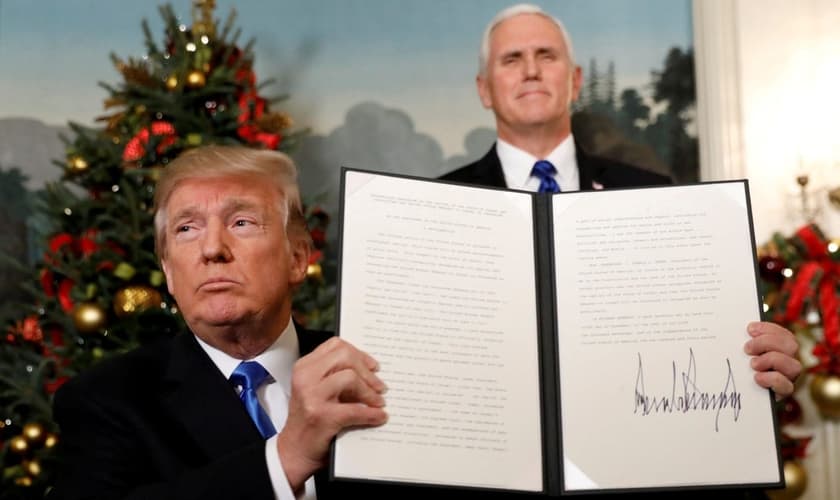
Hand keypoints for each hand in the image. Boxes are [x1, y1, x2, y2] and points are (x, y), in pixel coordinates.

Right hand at [276, 337, 386, 490]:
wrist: (293, 450)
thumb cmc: (308, 419)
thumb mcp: (314, 389)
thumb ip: (333, 375)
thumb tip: (370, 370)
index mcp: (304, 367)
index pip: (336, 345)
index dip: (359, 353)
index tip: (372, 365)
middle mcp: (305, 377)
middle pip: (345, 356)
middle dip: (367, 370)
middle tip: (380, 385)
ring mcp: (312, 396)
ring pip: (350, 378)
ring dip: (370, 391)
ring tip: (378, 401)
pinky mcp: (322, 416)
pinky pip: (355, 409)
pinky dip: (371, 414)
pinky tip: (379, 417)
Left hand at [744, 321, 801, 397]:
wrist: (737, 397)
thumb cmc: (738, 370)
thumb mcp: (740, 353)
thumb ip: (742, 342)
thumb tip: (735, 328)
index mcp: (780, 349)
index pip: (784, 334)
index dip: (769, 329)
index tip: (750, 329)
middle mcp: (787, 362)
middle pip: (791, 345)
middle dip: (767, 342)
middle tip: (747, 349)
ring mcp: (787, 378)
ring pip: (794, 366)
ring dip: (771, 360)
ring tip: (753, 364)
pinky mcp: (782, 393)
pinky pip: (786, 386)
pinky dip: (772, 379)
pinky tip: (757, 377)